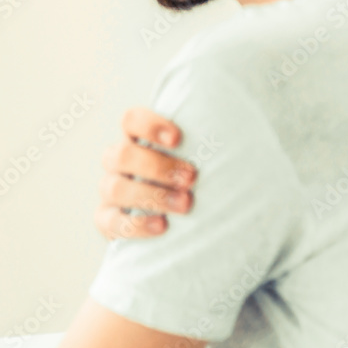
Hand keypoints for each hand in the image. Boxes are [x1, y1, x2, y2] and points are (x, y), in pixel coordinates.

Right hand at [96, 107, 196, 239]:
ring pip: (115, 188)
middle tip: (191, 179)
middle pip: (122, 155)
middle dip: (158, 167)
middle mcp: (118, 163)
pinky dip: (137, 224)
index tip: (178, 139)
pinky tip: (162, 226)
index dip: (150, 126)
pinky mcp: (107, 221)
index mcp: (136, 140)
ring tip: (186, 204)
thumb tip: (240, 124)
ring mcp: (110, 192)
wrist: (177, 226)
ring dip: (152, 196)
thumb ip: (203, 145)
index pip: (131, 121)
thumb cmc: (192, 184)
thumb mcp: (196, 159)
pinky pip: (111, 222)